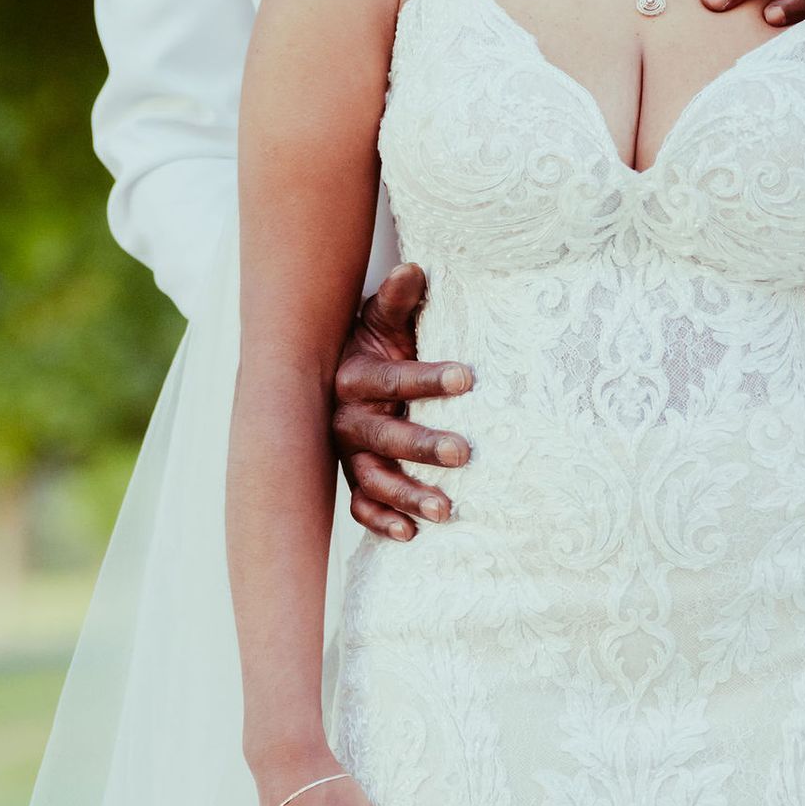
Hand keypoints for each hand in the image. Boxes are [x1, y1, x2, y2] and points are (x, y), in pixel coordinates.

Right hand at [331, 263, 472, 539]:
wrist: (337, 375)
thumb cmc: (371, 344)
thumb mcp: (381, 320)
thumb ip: (398, 301)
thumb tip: (415, 270)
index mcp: (353, 377)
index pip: (392, 379)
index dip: (427, 379)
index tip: (466, 378)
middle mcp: (346, 419)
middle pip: (384, 436)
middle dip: (423, 445)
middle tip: (465, 452)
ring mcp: (349, 454)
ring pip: (373, 479)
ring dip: (408, 495)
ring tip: (447, 510)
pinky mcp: (354, 478)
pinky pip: (360, 506)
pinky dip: (381, 522)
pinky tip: (410, 535)